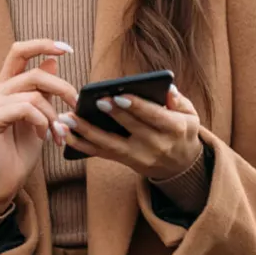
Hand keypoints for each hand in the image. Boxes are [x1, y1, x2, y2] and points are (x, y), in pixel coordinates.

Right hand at [0, 39, 78, 215]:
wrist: (2, 183)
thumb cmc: (18, 153)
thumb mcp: (39, 118)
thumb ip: (44, 92)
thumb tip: (53, 62)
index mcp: (5, 87)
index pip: (19, 52)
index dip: (42, 45)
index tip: (68, 49)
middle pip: (34, 73)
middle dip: (62, 88)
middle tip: (76, 106)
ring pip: (33, 93)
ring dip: (53, 115)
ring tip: (59, 134)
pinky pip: (25, 108)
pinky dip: (41, 121)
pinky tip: (44, 137)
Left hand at [60, 84, 201, 180]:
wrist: (181, 166)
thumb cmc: (183, 132)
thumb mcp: (190, 116)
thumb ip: (179, 101)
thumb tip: (167, 88)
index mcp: (175, 129)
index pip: (154, 116)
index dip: (136, 106)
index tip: (119, 95)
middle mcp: (156, 145)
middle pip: (131, 129)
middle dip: (112, 115)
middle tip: (94, 101)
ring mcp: (139, 157)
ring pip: (110, 145)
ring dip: (86, 132)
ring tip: (67, 118)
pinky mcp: (125, 162)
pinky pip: (101, 153)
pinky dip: (81, 144)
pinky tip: (65, 132)